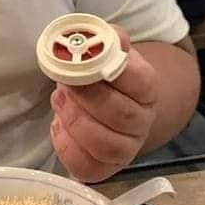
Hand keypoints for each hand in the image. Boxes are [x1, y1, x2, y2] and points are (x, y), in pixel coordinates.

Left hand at [50, 26, 157, 182]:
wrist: (110, 103)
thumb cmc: (105, 76)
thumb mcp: (107, 50)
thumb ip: (103, 40)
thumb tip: (96, 36)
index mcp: (147, 89)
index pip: (141, 82)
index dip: (112, 72)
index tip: (84, 61)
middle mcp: (142, 122)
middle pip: (121, 116)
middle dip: (87, 98)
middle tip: (64, 83)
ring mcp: (126, 149)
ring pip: (106, 145)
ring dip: (75, 121)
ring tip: (58, 101)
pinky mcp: (104, 168)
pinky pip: (87, 167)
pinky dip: (67, 147)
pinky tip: (58, 126)